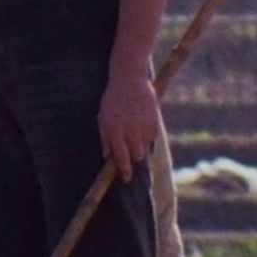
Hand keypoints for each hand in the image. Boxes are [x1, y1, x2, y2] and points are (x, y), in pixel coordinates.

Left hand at [97, 68, 158, 182]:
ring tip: (134, 131)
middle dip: (133, 157)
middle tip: (130, 149)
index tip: (126, 178)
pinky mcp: (154, 120)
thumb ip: (105, 139)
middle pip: (136, 156)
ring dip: (140, 145)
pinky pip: (152, 137)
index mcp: (114, 131)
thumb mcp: (102, 118)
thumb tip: (107, 158)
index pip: (121, 158)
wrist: (129, 78)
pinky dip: (147, 135)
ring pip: (145, 148)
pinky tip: (141, 122)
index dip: (124, 171)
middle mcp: (129, 130)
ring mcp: (143, 125)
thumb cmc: (113, 99)